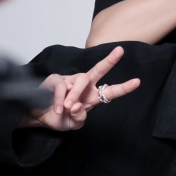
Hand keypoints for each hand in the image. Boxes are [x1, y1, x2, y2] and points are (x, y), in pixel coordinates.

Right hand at [20, 46, 139, 130]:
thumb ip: (79, 119)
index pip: (110, 91)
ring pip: (81, 81)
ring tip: (67, 107)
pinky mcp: (56, 80)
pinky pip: (61, 87)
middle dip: (110, 60)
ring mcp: (70, 80)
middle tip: (120, 50)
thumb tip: (78, 108)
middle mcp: (84, 85)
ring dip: (75, 95)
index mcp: (92, 96)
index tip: (137, 82)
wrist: (38, 118)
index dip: (124, 87)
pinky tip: (57, 109)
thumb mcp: (73, 124)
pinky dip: (59, 100)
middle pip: (98, 70)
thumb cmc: (58, 118)